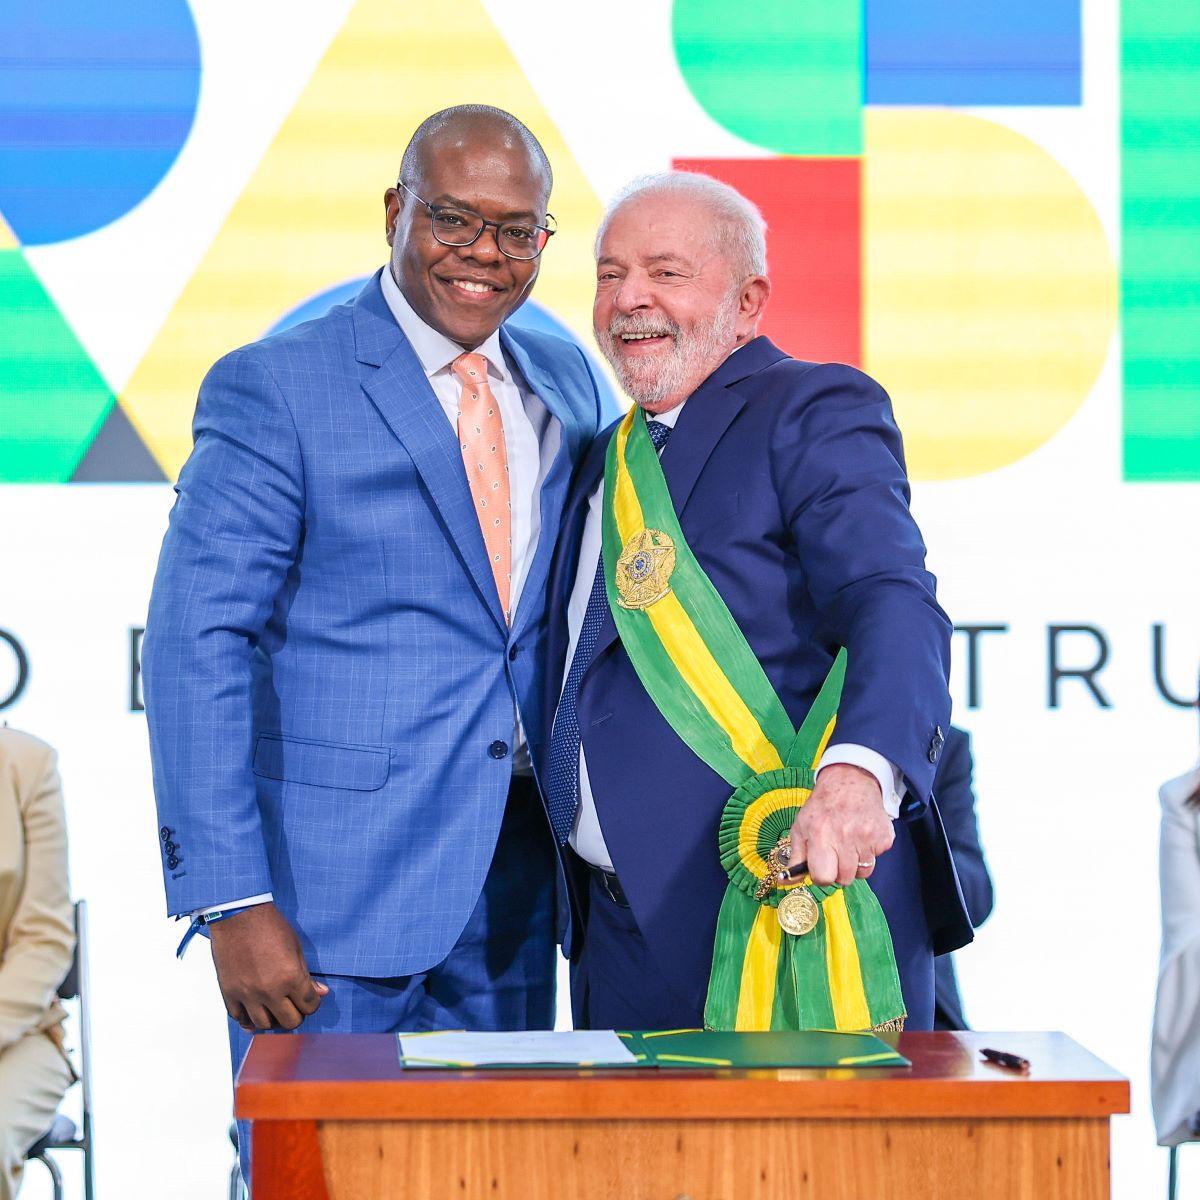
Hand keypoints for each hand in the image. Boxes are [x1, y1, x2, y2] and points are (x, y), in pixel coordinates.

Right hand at [209, 903, 327, 1032]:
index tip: (310, 999)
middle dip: (296, 1014)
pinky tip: (255, 1012)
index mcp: (290, 977)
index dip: (312, 1003)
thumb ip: (307, 974)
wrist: (238, 916)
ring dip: (273, 1019)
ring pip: (265, 1025)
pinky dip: (249, 1019)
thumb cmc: (270, 926)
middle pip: (290, 1021)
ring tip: (275, 1009)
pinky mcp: (229, 994)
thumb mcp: (296, 947)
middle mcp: (269, 991)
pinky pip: (240, 1019)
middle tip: (294, 1005)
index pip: (309, 1005)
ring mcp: (247, 995)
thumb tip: (320, 992)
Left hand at [786, 764, 893, 886]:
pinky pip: (877, 859)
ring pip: (863, 873)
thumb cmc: (822, 808)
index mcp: (821, 836)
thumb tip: (784, 882)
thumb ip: (795, 857)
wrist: (850, 782)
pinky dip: (869, 852)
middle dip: (838, 871)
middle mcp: (846, 837)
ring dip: (855, 864)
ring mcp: (868, 838)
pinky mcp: (884, 837)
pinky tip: (861, 836)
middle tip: (835, 853)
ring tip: (848, 844)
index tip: (821, 865)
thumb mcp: (801, 828)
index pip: (824, 878)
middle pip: (844, 879)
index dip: (821, 875)